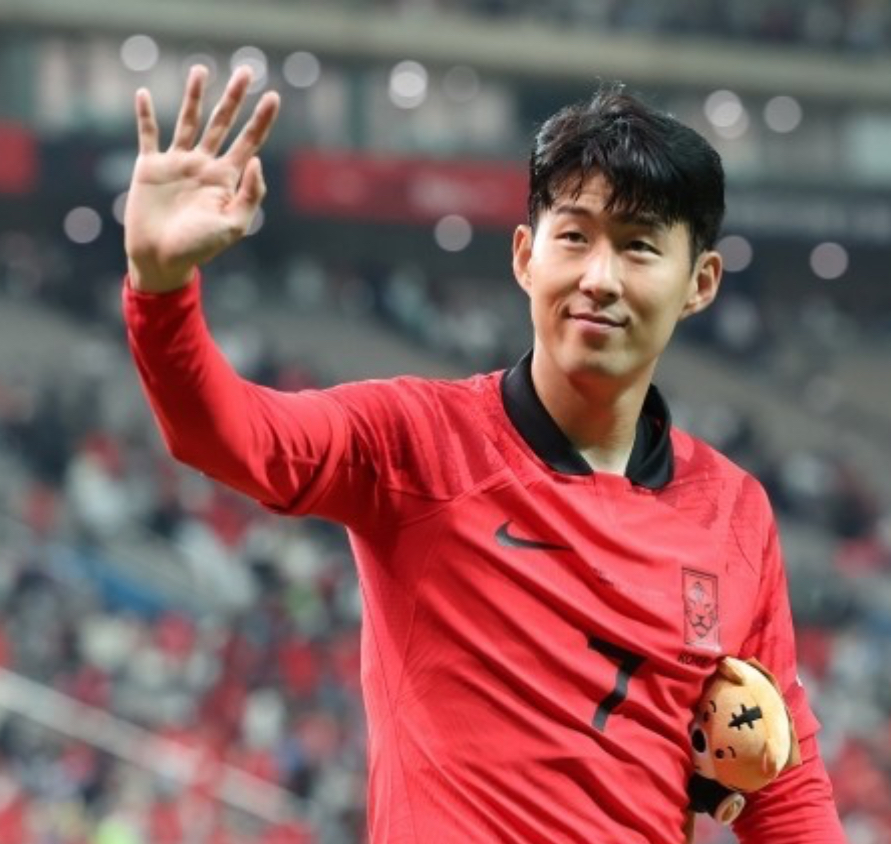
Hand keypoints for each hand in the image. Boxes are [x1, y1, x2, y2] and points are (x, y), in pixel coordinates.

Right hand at [124, 65, 279, 292]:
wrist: (162, 260)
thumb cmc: (200, 249)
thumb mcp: (233, 225)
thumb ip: (250, 194)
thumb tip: (256, 159)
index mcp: (226, 179)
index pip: (248, 142)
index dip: (261, 120)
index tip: (273, 96)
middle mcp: (204, 166)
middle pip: (222, 124)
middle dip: (234, 98)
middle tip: (245, 71)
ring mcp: (177, 164)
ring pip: (188, 121)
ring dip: (194, 96)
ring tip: (200, 70)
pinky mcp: (150, 168)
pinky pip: (148, 135)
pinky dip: (144, 114)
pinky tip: (142, 93)